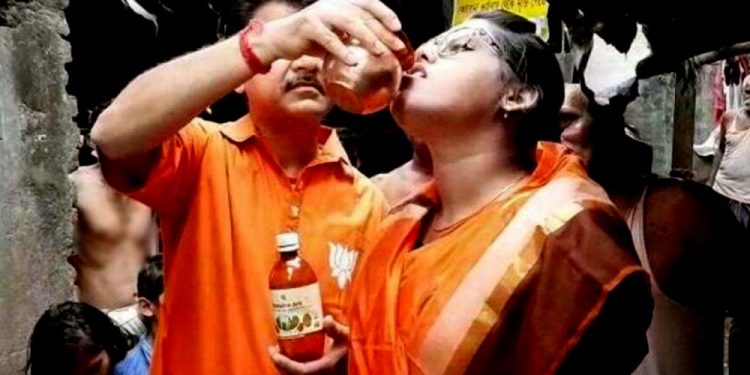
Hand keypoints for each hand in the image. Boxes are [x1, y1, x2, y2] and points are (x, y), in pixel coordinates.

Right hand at [258, 0, 405, 65]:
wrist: (279, 40)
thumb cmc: (311, 41)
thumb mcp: (335, 36)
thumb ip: (352, 39)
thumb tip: (380, 52)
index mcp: (341, 4)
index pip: (368, 3)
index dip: (385, 13)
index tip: (398, 27)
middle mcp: (332, 5)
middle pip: (363, 16)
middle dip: (383, 32)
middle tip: (397, 47)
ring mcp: (320, 13)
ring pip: (349, 23)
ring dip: (367, 38)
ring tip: (380, 53)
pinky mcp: (308, 26)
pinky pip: (328, 38)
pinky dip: (341, 50)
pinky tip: (352, 61)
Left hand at [269, 316, 349, 374]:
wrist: (353, 370)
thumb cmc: (347, 356)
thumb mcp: (344, 340)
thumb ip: (336, 329)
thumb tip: (326, 318)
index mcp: (317, 370)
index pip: (295, 370)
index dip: (282, 362)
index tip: (272, 351)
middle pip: (287, 374)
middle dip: (278, 363)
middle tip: (273, 349)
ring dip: (282, 366)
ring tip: (278, 352)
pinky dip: (289, 368)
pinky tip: (289, 358)